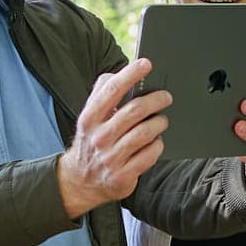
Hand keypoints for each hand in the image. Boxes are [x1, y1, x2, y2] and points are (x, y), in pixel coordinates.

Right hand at [57, 59, 171, 218]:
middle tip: (166, 96)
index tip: (146, 63)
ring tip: (162, 119)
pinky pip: (150, 155)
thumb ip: (102, 93)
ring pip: (145, 133)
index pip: (111, 90)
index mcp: (90, 118)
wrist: (80, 181)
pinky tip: (157, 141)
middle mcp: (99, 137)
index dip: (130, 74)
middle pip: (135, 111)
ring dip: (159, 123)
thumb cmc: (92, 140)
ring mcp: (111, 158)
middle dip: (156, 100)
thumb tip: (120, 72)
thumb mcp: (89, 116)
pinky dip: (157, 145)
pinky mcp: (122, 176)